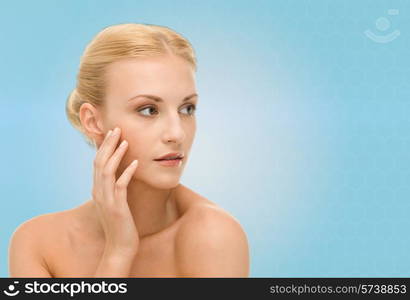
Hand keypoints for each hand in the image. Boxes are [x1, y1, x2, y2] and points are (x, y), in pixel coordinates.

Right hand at [91, 127, 138, 255]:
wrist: (119, 247)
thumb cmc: (120, 224)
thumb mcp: (115, 202)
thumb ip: (115, 188)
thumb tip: (122, 174)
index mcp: (98, 190)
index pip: (97, 163)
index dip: (103, 147)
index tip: (112, 133)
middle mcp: (99, 192)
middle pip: (99, 162)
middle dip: (108, 144)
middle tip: (116, 129)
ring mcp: (106, 200)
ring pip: (107, 171)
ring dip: (116, 154)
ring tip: (125, 141)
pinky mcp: (117, 208)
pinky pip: (121, 186)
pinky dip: (127, 173)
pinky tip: (136, 163)